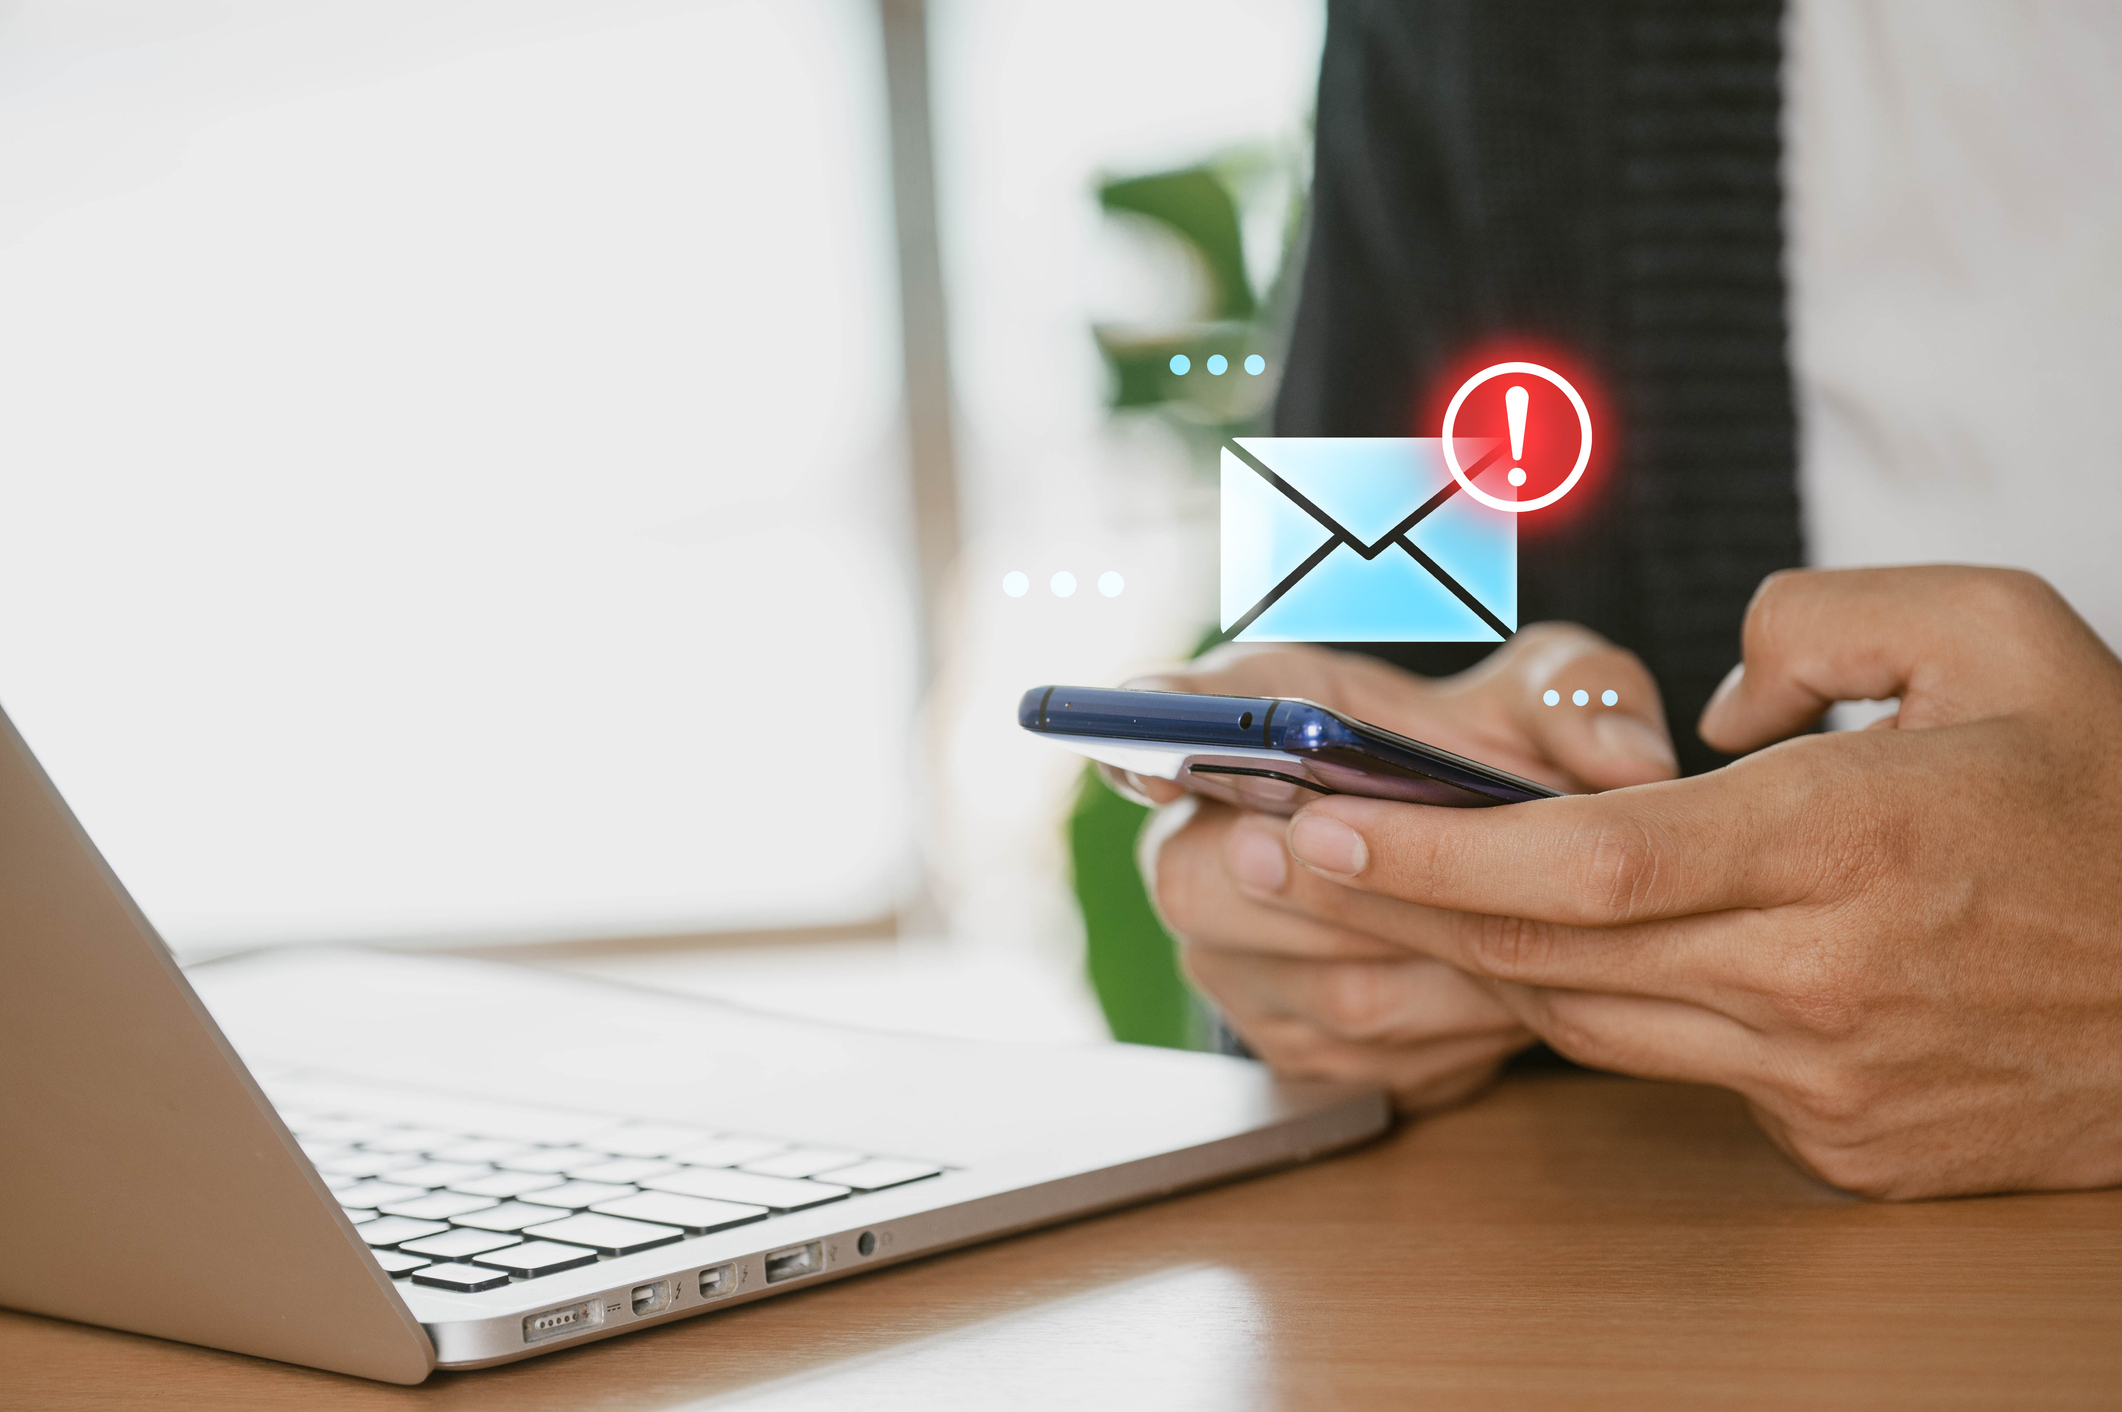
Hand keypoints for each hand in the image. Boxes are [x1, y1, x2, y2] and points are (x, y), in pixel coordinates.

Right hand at [1132, 629, 1680, 1112]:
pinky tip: (1513, 1000)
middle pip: (1220, 884)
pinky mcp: (1278, 1043)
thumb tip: (1625, 758)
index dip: (1144, 738)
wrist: (1471, 857)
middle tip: (1497, 897)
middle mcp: (1196, 839)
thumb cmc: (1485, 756)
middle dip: (1382, 901)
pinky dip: (1461, 1039)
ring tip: (1549, 950)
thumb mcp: (1543, 697)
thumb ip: (1583, 700)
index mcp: (1243, 716)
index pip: (1160, 712)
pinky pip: (1368, 1063)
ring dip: (1453, 979)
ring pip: (1327, 990)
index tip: (1154, 765)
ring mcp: (1225, 955)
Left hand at [1272, 568, 2121, 1196]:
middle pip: (1552, 950)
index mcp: (1848, 839)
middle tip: (1274, 856)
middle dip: (1395, 905)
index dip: (1436, 852)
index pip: (1589, 863)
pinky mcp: (1842, 1142)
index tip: (1322, 823)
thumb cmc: (2120, 801)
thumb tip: (1705, 703)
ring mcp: (1828, 1079)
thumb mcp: (2006, 632)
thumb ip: (1825, 618)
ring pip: (1590, 1019)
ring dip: (1475, 955)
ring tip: (1376, 892)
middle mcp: (1819, 976)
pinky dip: (1602, 1003)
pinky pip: (1677, 1065)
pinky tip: (1551, 950)